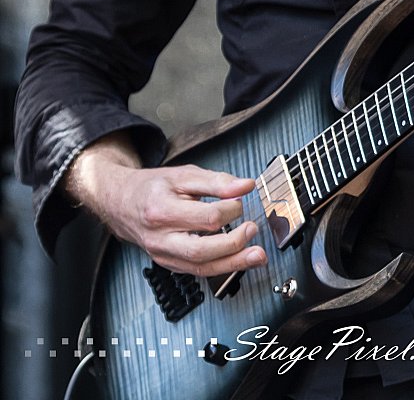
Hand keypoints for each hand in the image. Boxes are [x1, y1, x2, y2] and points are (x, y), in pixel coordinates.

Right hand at [63, 132, 266, 275]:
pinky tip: (239, 260)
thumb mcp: (183, 175)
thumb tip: (246, 185)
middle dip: (233, 244)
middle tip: (252, 229)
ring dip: (234, 264)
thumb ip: (216, 181)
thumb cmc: (153, 187)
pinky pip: (197, 272)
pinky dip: (221, 267)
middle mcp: (160, 238)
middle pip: (201, 251)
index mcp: (162, 211)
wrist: (122, 203)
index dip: (229, 210)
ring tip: (257, 256)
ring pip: (201, 268)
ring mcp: (163, 255)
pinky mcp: (169, 264)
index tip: (240, 200)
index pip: (204, 218)